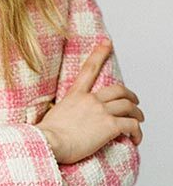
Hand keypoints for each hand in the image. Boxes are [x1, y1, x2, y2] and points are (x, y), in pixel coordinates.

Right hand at [35, 40, 143, 164]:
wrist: (49, 142)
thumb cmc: (47, 135)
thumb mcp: (53, 115)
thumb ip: (65, 112)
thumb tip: (65, 119)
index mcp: (75, 95)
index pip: (90, 69)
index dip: (100, 53)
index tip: (107, 43)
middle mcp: (90, 100)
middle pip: (118, 90)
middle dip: (130, 95)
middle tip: (134, 101)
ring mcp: (101, 111)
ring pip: (128, 106)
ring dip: (136, 113)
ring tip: (138, 120)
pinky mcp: (110, 125)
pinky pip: (131, 125)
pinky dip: (137, 132)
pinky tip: (136, 138)